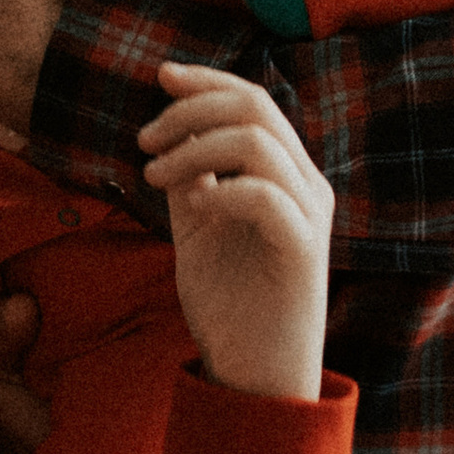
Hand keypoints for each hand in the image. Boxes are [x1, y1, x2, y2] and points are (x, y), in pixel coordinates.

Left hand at [139, 63, 332, 403]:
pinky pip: (265, 195)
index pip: (254, 101)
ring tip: (153, 176)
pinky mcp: (303, 252)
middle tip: (144, 140)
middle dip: (190, 110)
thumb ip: (189, 183)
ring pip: (258, 142)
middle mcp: (306, 187)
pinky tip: (191, 208)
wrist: (254, 377)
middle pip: (256, 107)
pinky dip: (220, 189)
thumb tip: (168, 134)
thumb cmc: (229, 307)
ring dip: (194, 148)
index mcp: (285, 176)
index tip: (160, 76)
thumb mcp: (197, 231)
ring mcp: (309, 216)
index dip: (207, 79)